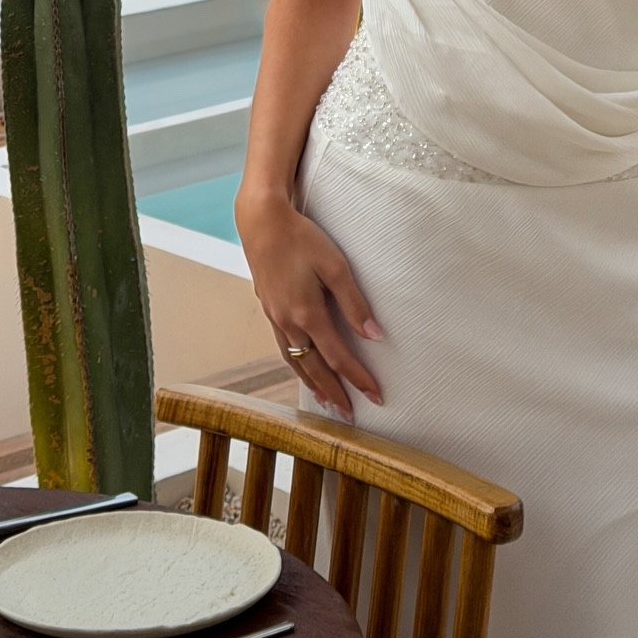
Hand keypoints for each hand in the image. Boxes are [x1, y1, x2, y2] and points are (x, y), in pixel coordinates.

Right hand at [236, 190, 382, 418]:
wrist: (261, 222)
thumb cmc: (301, 238)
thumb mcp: (335, 265)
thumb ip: (354, 302)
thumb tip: (375, 334)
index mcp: (307, 314)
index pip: (339, 357)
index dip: (359, 378)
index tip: (376, 396)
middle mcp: (288, 323)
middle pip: (314, 370)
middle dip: (335, 394)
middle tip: (351, 416)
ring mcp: (275, 318)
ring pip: (295, 362)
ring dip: (313, 385)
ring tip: (327, 402)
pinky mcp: (269, 309)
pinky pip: (283, 348)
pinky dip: (296, 365)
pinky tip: (302, 366)